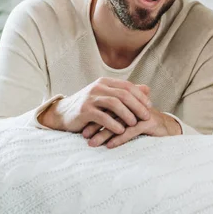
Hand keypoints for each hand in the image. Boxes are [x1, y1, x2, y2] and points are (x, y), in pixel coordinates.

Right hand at [37, 78, 151, 133]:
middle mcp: (98, 87)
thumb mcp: (108, 98)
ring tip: (135, 124)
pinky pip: (102, 116)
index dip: (140, 96)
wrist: (63, 114)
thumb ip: (126, 93)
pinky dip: (113, 124)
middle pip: (123, 94)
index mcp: (105, 82)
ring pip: (114, 103)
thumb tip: (147, 89)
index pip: (127, 86)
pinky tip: (121, 131)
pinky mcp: (83, 110)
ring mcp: (90, 98)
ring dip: (127, 114)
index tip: (149, 106)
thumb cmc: (89, 107)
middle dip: (137, 105)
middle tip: (146, 116)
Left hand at [82, 108, 181, 147]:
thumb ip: (116, 117)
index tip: (82, 129)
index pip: (107, 107)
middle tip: (84, 135)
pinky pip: (131, 130)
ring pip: (119, 123)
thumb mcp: (130, 119)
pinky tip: (110, 145)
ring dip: (104, 133)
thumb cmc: (146, 125)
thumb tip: (93, 122)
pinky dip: (119, 138)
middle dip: (96, 125)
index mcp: (128, 102)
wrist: (168, 129)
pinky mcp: (149, 122)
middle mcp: (134, 105)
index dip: (95, 117)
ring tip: (92, 143)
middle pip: (110, 114)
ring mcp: (142, 113)